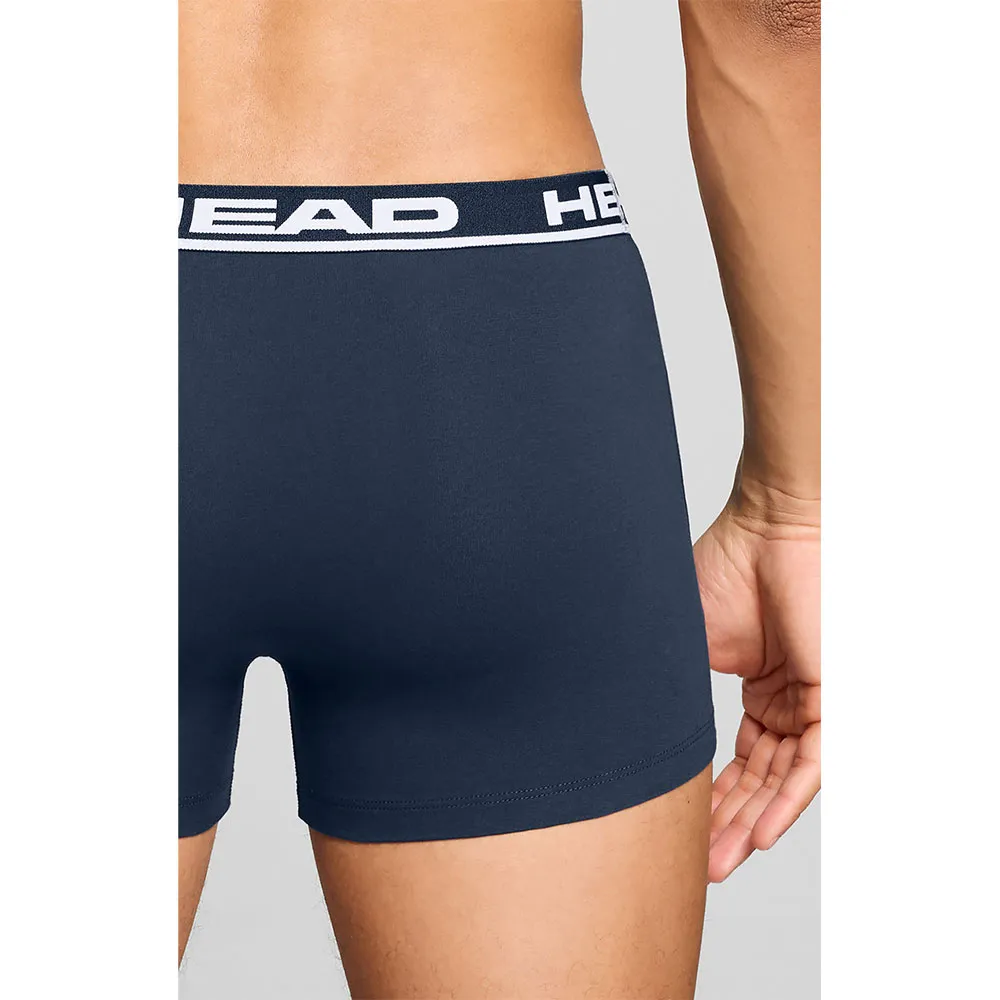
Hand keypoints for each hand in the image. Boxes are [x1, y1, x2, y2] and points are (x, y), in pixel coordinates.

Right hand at [693, 483, 819, 881]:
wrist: (768, 527)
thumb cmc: (726, 567)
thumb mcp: (684, 644)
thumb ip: (670, 688)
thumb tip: (621, 720)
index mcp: (755, 690)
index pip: (734, 761)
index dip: (708, 798)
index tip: (677, 827)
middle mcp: (785, 703)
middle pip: (758, 782)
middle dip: (728, 825)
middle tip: (698, 862)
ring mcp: (809, 703)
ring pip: (783, 782)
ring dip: (753, 824)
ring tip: (720, 861)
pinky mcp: (830, 697)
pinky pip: (812, 764)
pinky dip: (786, 801)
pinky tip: (761, 834)